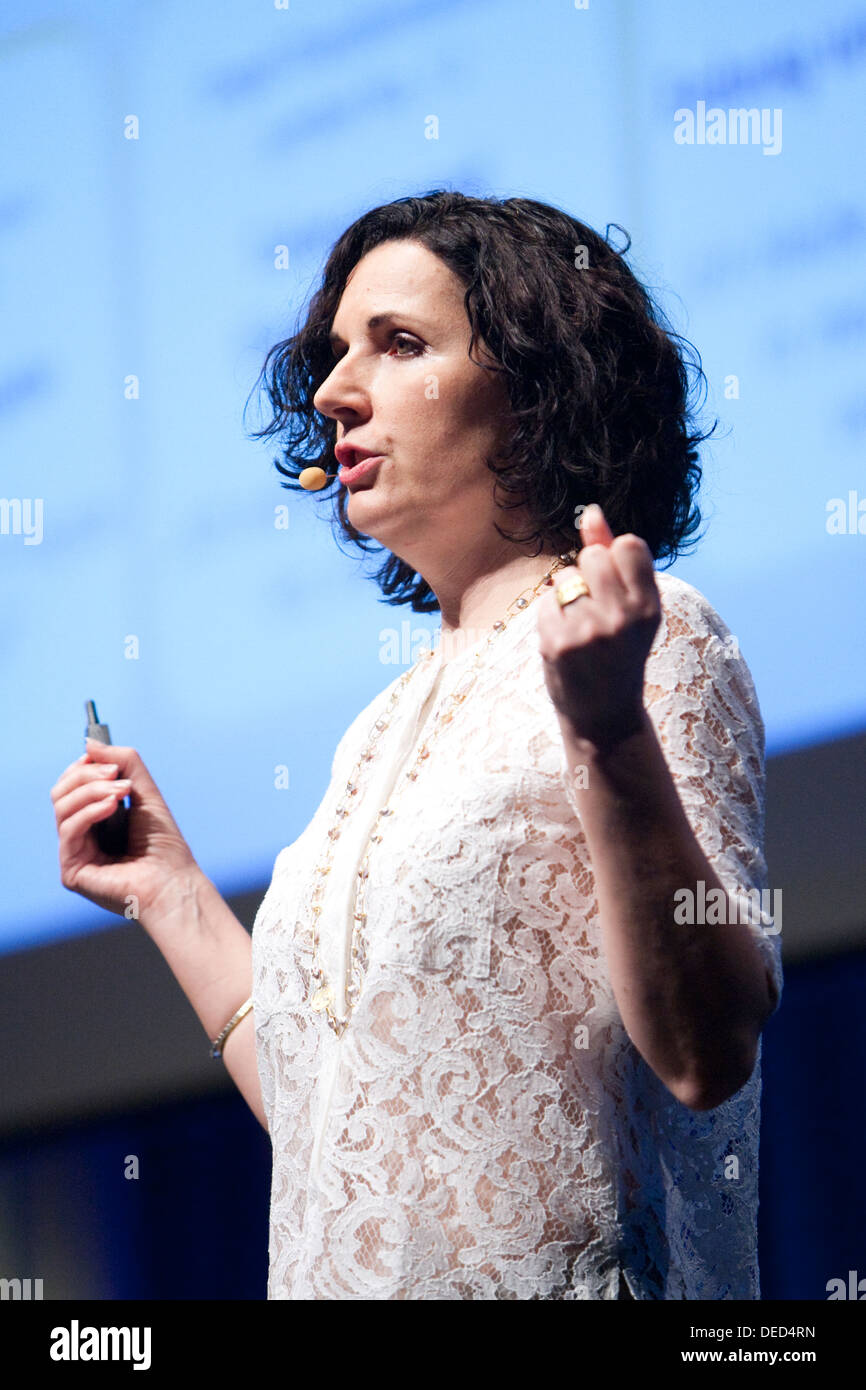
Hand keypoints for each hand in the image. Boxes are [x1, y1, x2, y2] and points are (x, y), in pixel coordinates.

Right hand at [50, 739, 198, 921]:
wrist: (175, 882)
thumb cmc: (164, 845)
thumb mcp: (144, 792)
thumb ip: (123, 763)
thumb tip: (88, 743)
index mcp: (94, 819)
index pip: (72, 785)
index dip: (83, 766)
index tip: (105, 759)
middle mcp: (81, 836)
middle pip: (61, 792)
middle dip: (87, 775)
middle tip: (117, 775)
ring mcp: (74, 853)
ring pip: (62, 806)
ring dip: (92, 790)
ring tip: (121, 792)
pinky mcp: (71, 870)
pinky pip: (69, 829)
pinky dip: (90, 811)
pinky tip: (113, 807)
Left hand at [537, 504, 660, 749]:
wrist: (604, 716)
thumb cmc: (619, 654)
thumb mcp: (631, 608)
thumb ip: (613, 556)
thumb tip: (591, 511)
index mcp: (649, 607)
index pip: (629, 544)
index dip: (616, 560)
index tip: (618, 587)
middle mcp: (622, 618)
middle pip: (592, 556)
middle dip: (589, 576)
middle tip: (598, 611)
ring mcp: (588, 631)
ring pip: (566, 577)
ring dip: (568, 596)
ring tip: (582, 627)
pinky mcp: (557, 643)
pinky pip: (546, 600)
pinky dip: (551, 615)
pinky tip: (565, 639)